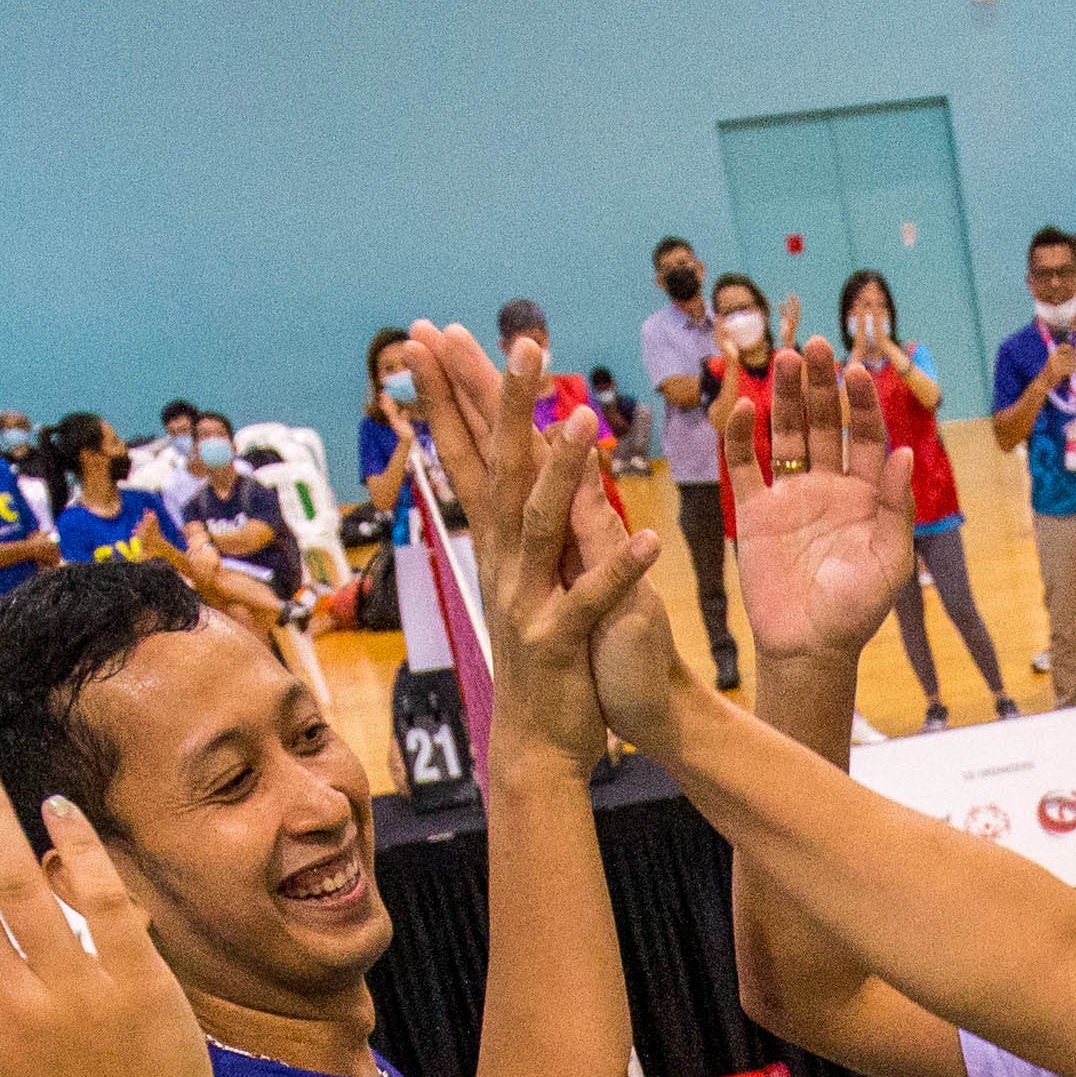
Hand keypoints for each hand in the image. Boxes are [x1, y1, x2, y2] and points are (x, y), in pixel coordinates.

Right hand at [419, 319, 653, 762]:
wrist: (537, 742)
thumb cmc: (539, 653)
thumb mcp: (521, 575)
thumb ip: (515, 515)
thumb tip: (503, 454)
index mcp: (495, 542)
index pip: (468, 452)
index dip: (447, 392)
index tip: (427, 334)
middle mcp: (502, 562)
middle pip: (499, 469)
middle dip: (504, 405)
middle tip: (522, 341)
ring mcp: (527, 602)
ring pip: (542, 525)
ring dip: (561, 471)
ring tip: (582, 419)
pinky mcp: (559, 643)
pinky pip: (592, 602)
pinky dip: (619, 571)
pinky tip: (648, 541)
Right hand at [724, 345, 920, 667]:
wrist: (809, 648)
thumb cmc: (856, 611)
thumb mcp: (890, 560)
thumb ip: (896, 507)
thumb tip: (903, 452)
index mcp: (866, 494)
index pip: (863, 435)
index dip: (859, 403)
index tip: (855, 371)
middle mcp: (827, 486)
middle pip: (822, 423)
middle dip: (819, 385)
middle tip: (814, 346)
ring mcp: (789, 496)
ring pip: (785, 433)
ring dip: (783, 396)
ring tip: (784, 359)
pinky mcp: (754, 512)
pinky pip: (744, 467)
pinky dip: (741, 437)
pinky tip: (745, 408)